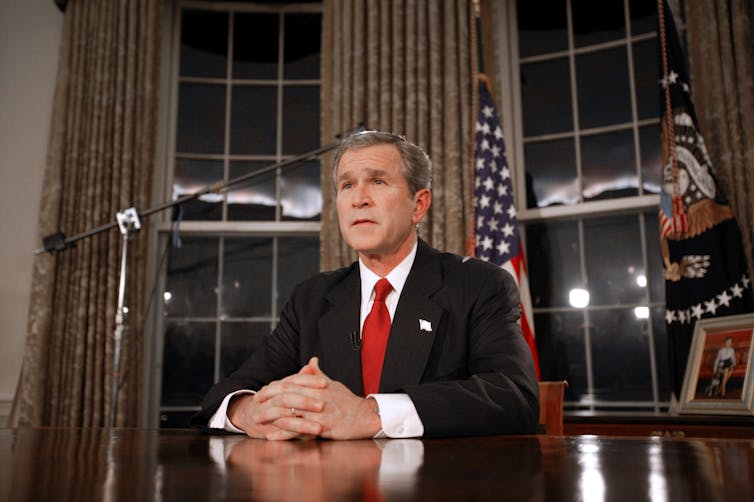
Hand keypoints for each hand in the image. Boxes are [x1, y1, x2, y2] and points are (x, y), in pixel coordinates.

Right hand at [227, 366, 328, 439]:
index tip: (325, 383)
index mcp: (279, 386)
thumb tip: (313, 362)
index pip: (294, 380)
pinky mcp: (269, 429)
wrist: (251, 414)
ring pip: (284, 417)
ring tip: (319, 428)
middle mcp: (272, 398)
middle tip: (322, 405)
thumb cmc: (278, 399)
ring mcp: (269, 414)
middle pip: (287, 397)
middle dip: (305, 402)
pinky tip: (309, 439)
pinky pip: (282, 434)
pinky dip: (295, 436)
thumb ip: (302, 377)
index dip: (309, 380)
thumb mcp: (289, 386)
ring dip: (302, 424)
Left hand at [256, 357, 381, 439]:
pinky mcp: (323, 427)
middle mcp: (316, 397)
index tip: (263, 391)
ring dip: (271, 416)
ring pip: (290, 412)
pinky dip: (284, 433)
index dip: (274, 387)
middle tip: (256, 403)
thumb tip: (312, 361)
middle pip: (287, 395)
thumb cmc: (348, 401)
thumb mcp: (333, 384)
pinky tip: (272, 436)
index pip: (291, 383)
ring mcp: (319, 412)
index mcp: (317, 386)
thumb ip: (318, 375)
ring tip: (258, 420)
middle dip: (268, 399)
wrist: (365, 416)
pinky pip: (299, 430)